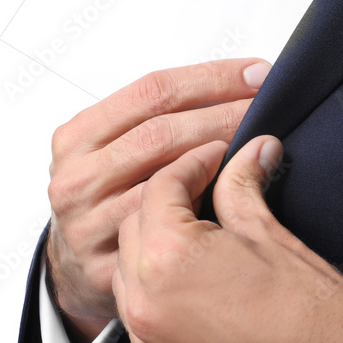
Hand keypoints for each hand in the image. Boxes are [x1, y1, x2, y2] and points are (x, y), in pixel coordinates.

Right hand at [45, 58, 270, 342]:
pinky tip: (234, 196)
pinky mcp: (104, 267)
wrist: (80, 263)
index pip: (153, 91)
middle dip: (224, 116)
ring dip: (220, 163)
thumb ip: (164, 116)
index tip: (257, 75)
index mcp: (76, 136)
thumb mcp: (120, 146)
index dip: (212, 78)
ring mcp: (86, 224)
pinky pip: (164, 232)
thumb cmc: (115, 193)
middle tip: (267, 111)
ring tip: (258, 148)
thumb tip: (246, 78)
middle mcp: (75, 178)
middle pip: (161, 134)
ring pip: (164, 184)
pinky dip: (206, 209)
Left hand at [115, 136, 342, 342]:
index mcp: (169, 259)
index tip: (213, 162)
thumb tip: (251, 152)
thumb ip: (244, 187)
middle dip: (165, 214)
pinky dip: (165, 323)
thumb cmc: (319, 316)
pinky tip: (205, 315)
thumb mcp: (273, 235)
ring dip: (156, 269)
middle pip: (133, 236)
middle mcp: (146, 310)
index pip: (158, 190)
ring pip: (131, 291)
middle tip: (206, 205)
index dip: (190, 166)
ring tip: (204, 263)